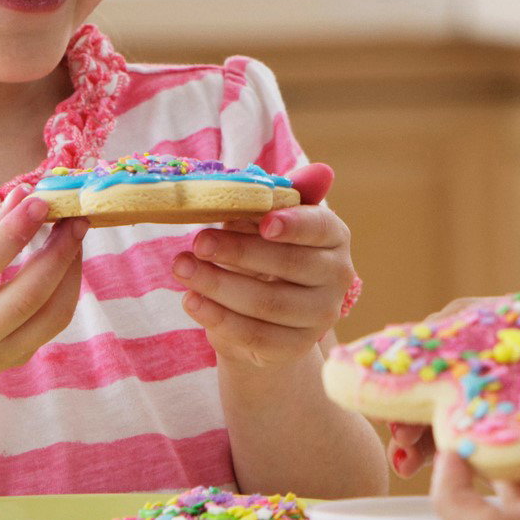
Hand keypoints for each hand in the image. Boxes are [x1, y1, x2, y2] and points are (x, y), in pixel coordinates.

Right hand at [0, 192, 86, 379]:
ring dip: (71, 270)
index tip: (40, 200)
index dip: (14, 231)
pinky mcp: (13, 361)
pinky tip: (64, 259)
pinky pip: (52, 324)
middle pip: (27, 296)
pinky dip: (66, 288)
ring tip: (75, 234)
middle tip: (75, 217)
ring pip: (52, 316)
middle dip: (58, 252)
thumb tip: (21, 200)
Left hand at [173, 163, 356, 368]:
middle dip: (238, 252)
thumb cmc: (267, 254)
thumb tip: (317, 172)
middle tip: (198, 241)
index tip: (264, 223)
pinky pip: (254, 335)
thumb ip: (281, 198)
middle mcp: (337, 276)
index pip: (319, 227)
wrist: (270, 316)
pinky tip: (190, 300)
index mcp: (333, 236)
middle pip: (288, 265)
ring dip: (218, 283)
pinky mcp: (296, 347)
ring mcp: (320, 316)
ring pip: (267, 302)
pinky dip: (217, 318)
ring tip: (181, 267)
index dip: (293, 225)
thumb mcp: (269, 223)